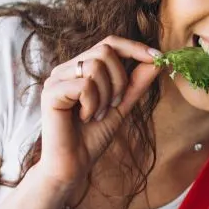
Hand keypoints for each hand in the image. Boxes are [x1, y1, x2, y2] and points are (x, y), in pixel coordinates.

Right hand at [34, 36, 161, 199]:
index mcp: (81, 68)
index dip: (135, 48)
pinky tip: (86, 118)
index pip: (110, 43)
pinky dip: (93, 104)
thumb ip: (136, 83)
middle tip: (114, 104)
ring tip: (98, 114)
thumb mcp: (121, 106)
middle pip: (105, 51)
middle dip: (120, 80)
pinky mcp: (50, 92)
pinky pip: (84, 85)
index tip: (158, 58)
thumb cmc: (93, 137)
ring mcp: (56, 79)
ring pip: (95, 66)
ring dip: (106, 94)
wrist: (73, 165)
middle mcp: (66, 69)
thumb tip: (157, 61)